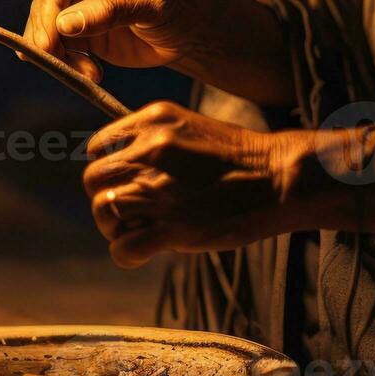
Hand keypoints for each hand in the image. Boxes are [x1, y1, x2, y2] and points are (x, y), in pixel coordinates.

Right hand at [23, 0, 191, 80]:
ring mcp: (83, 7)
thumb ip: (112, 11)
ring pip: (48, 27)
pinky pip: (61, 47)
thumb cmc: (178, 9)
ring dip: (57, 53)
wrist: (190, 34)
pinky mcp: (84, 33)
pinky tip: (91, 74)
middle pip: (47, 2)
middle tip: (56, 59)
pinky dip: (67, 63)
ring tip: (85, 73)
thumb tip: (64, 22)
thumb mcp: (152, 6)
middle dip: (47, 33)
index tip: (51, 36)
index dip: (49, 4)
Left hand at [82, 101, 315, 265]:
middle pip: (93, 180)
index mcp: (153, 121)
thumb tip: (121, 168)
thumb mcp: (190, 128)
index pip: (97, 147)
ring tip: (140, 231)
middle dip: (106, 198)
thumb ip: (152, 141)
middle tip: (131, 211)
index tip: (124, 182)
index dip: (107, 169)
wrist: (280, 177)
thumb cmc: (241, 157)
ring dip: (116, 227)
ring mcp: (160, 189)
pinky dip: (128, 255)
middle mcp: (150, 150)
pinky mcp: (172, 227)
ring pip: (103, 212)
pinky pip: (122, 248)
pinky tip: (146, 251)